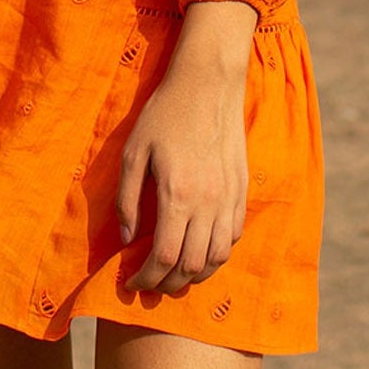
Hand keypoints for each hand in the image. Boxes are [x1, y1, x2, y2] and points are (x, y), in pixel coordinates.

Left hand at [116, 1, 254, 295]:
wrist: (207, 84)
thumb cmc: (164, 114)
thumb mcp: (133, 152)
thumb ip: (128, 199)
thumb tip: (127, 239)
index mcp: (177, 195)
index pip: (164, 257)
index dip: (146, 279)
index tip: (131, 283)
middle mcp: (208, 203)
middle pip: (193, 266)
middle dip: (169, 283)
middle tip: (151, 283)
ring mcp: (229, 198)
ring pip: (217, 257)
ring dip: (196, 274)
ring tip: (175, 273)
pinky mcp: (242, 189)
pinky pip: (234, 236)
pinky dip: (217, 253)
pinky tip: (200, 249)